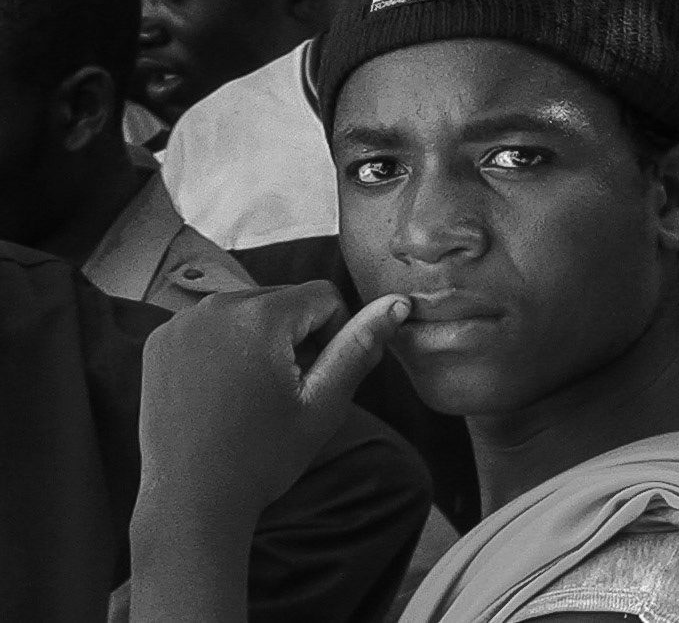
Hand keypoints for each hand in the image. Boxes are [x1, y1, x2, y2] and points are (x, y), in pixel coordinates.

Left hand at [138, 282, 408, 526]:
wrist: (190, 501)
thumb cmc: (263, 457)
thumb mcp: (325, 403)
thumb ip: (360, 345)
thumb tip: (398, 303)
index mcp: (260, 316)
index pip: (324, 296)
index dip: (335, 335)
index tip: (318, 379)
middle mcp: (214, 306)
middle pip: (285, 299)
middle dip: (297, 335)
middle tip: (287, 392)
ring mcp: (179, 323)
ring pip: (249, 310)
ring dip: (264, 340)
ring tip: (254, 394)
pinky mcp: (159, 340)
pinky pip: (211, 324)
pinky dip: (226, 346)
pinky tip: (223, 391)